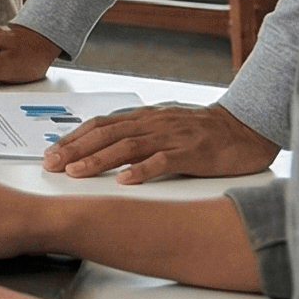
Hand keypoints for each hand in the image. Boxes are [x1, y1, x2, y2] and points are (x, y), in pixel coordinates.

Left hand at [43, 102, 277, 183]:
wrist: (247, 128)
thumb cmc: (205, 131)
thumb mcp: (165, 127)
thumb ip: (138, 134)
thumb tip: (104, 146)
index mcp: (145, 117)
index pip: (101, 124)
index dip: (74, 137)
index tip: (51, 151)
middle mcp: (153, 123)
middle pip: (106, 134)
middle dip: (75, 148)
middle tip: (51, 164)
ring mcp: (172, 137)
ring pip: (128, 146)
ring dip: (98, 159)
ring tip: (75, 172)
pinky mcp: (193, 153)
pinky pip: (163, 161)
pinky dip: (141, 170)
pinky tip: (124, 181)